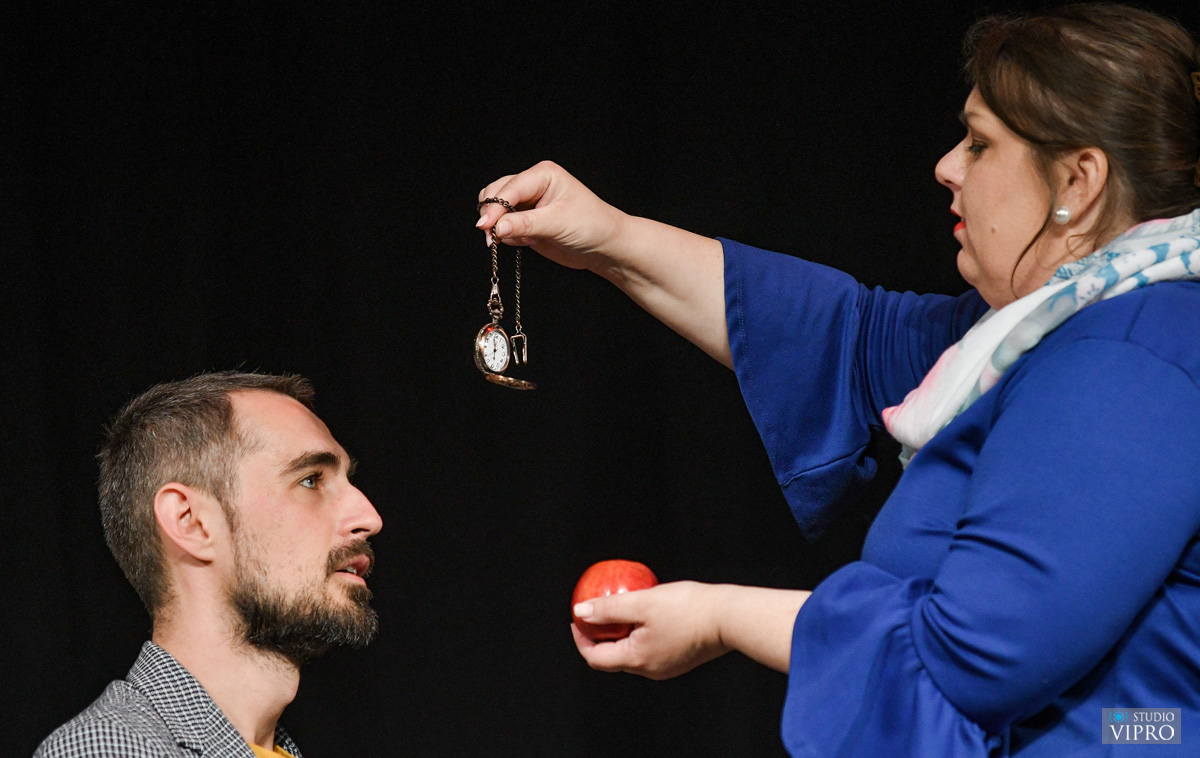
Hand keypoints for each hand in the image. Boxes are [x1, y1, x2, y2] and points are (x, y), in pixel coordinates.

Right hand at [476, 161, 627, 271]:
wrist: (605, 247)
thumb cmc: (591, 225)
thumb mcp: (558, 223)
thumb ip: (525, 224)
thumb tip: (497, 227)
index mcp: (542, 175)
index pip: (510, 188)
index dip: (495, 207)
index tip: (485, 226)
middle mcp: (532, 185)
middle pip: (496, 194)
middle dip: (491, 214)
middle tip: (491, 236)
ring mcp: (528, 204)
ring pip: (496, 210)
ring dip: (496, 225)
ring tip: (503, 240)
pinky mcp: (526, 222)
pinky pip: (505, 227)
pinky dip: (506, 235)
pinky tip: (523, 242)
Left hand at [570, 581, 730, 680]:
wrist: (728, 617)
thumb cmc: (687, 608)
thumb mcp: (642, 602)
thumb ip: (609, 609)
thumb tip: (581, 612)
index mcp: (637, 659)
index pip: (596, 657)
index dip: (581, 638)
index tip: (578, 618)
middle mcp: (650, 669)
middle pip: (612, 657)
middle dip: (599, 636)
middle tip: (596, 612)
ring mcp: (666, 666)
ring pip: (632, 653)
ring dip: (620, 634)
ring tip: (620, 609)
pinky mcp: (679, 658)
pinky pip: (650, 649)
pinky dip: (639, 634)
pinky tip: (646, 614)